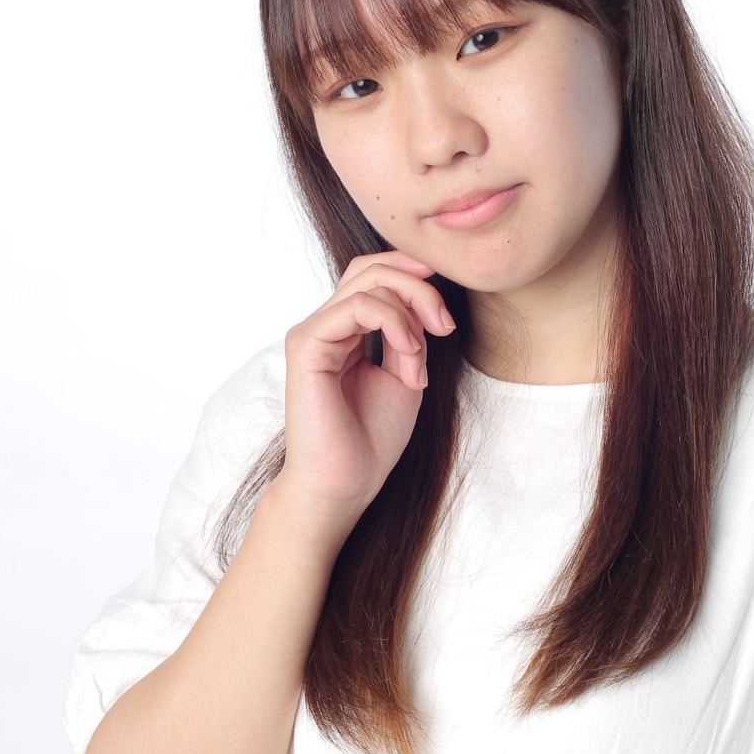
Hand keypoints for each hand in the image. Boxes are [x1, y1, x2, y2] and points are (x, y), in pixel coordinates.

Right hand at [278, 250, 456, 524]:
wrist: (345, 484)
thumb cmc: (372, 439)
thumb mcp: (405, 372)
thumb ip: (410, 332)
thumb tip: (423, 298)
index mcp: (345, 330)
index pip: (375, 275)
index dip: (413, 277)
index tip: (447, 309)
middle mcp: (325, 324)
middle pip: (372, 269)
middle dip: (419, 287)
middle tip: (445, 324)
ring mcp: (313, 331)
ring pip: (368, 282)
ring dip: (410, 311)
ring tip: (419, 356)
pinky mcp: (306, 343)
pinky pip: (356, 306)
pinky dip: (393, 321)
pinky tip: (408, 351)